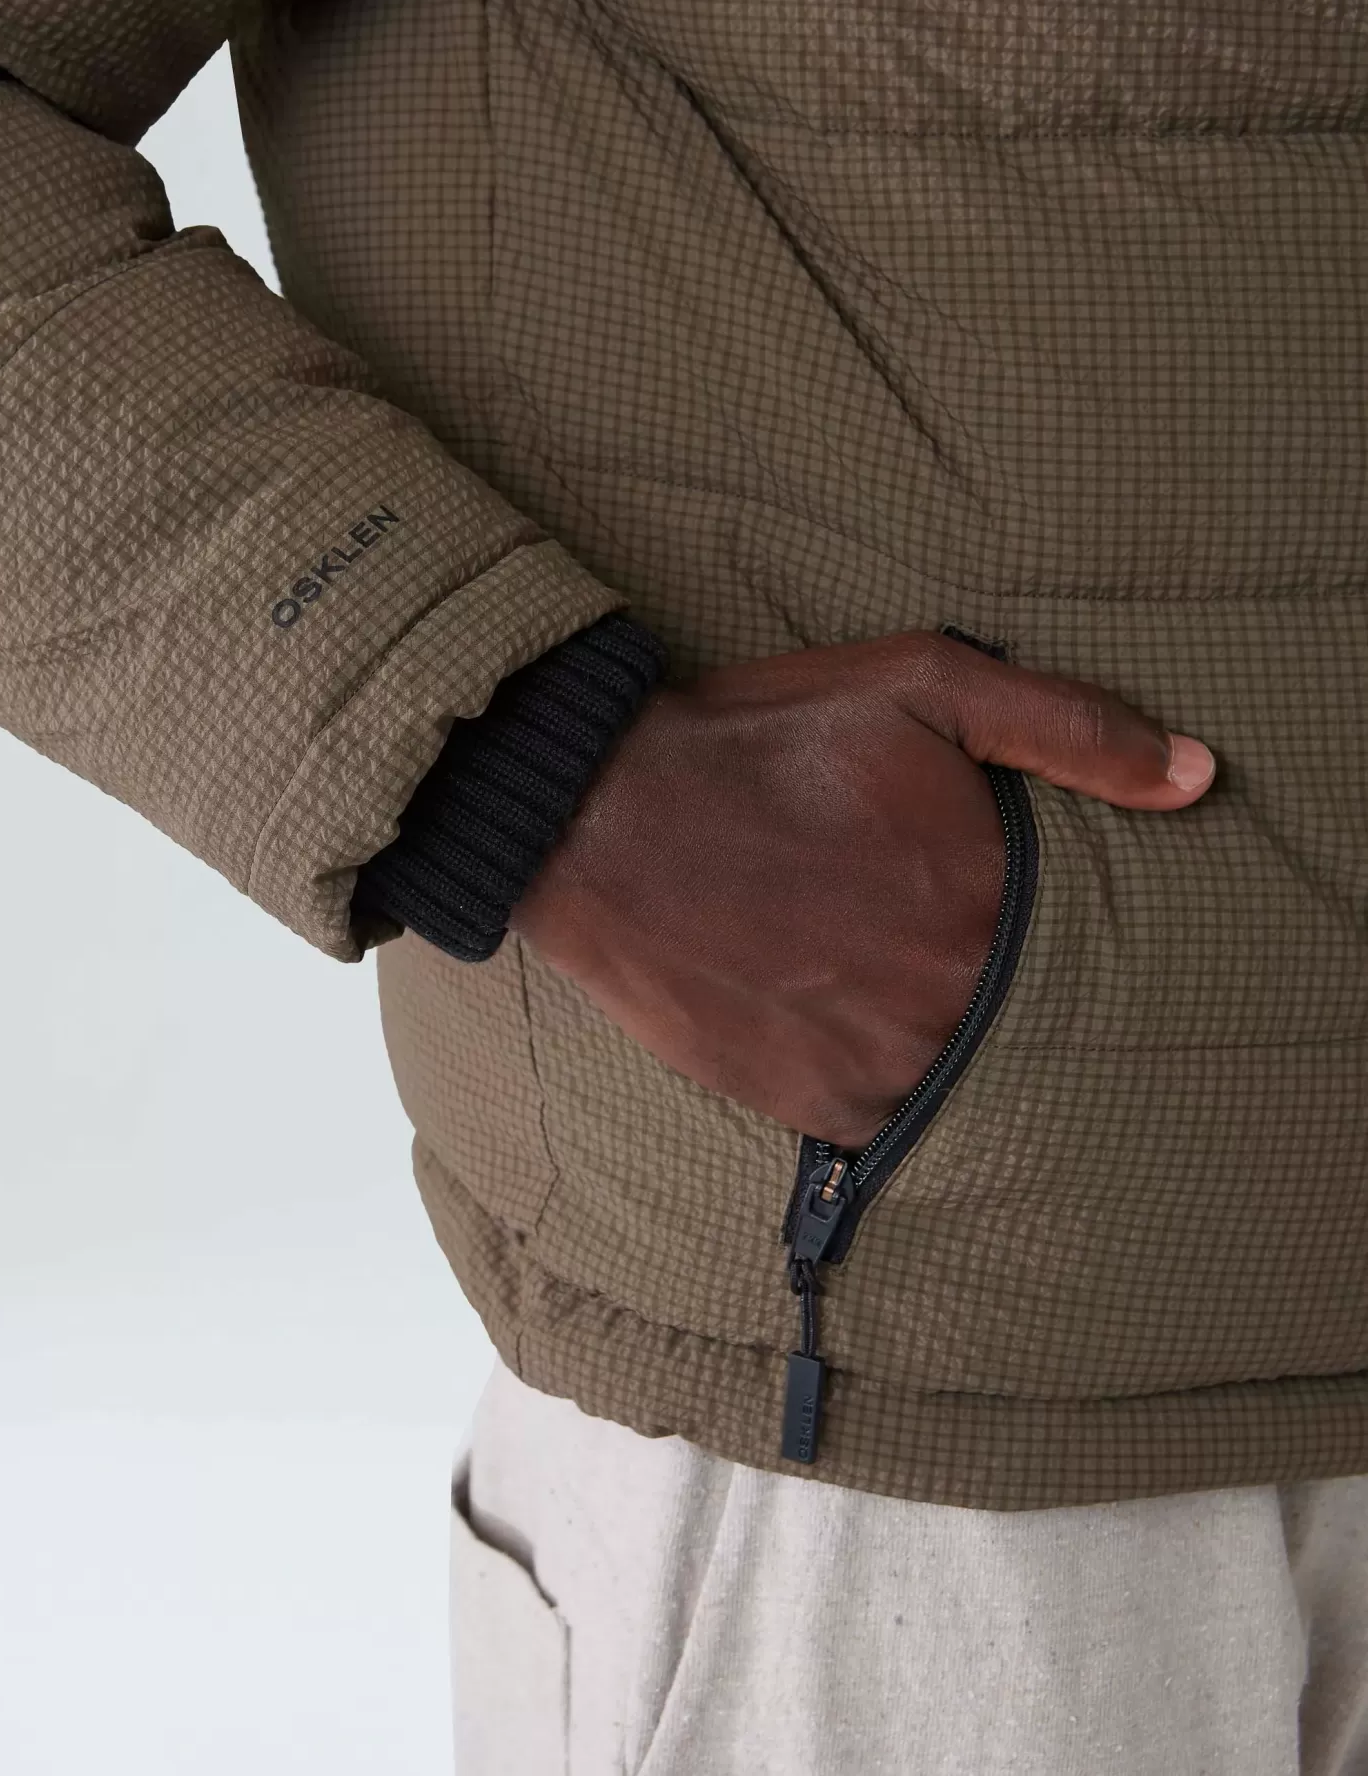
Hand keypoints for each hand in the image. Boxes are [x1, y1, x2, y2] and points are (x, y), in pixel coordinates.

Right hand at [512, 630, 1214, 1147]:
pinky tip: (837, 1021)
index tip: (979, 888)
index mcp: (991, 899)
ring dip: (934, 1033)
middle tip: (906, 927)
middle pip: (1017, 1009)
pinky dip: (878, 1080)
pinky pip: (888, 1121)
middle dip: (976, 973)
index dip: (1032, 913)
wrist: (603, 817)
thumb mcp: (923, 682)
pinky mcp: (815, 1106)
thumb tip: (1199, 776)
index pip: (1075, 940)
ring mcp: (883, 1063)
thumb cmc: (765, 739)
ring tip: (871, 974)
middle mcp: (951, 998)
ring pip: (960, 1071)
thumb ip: (1071, 725)